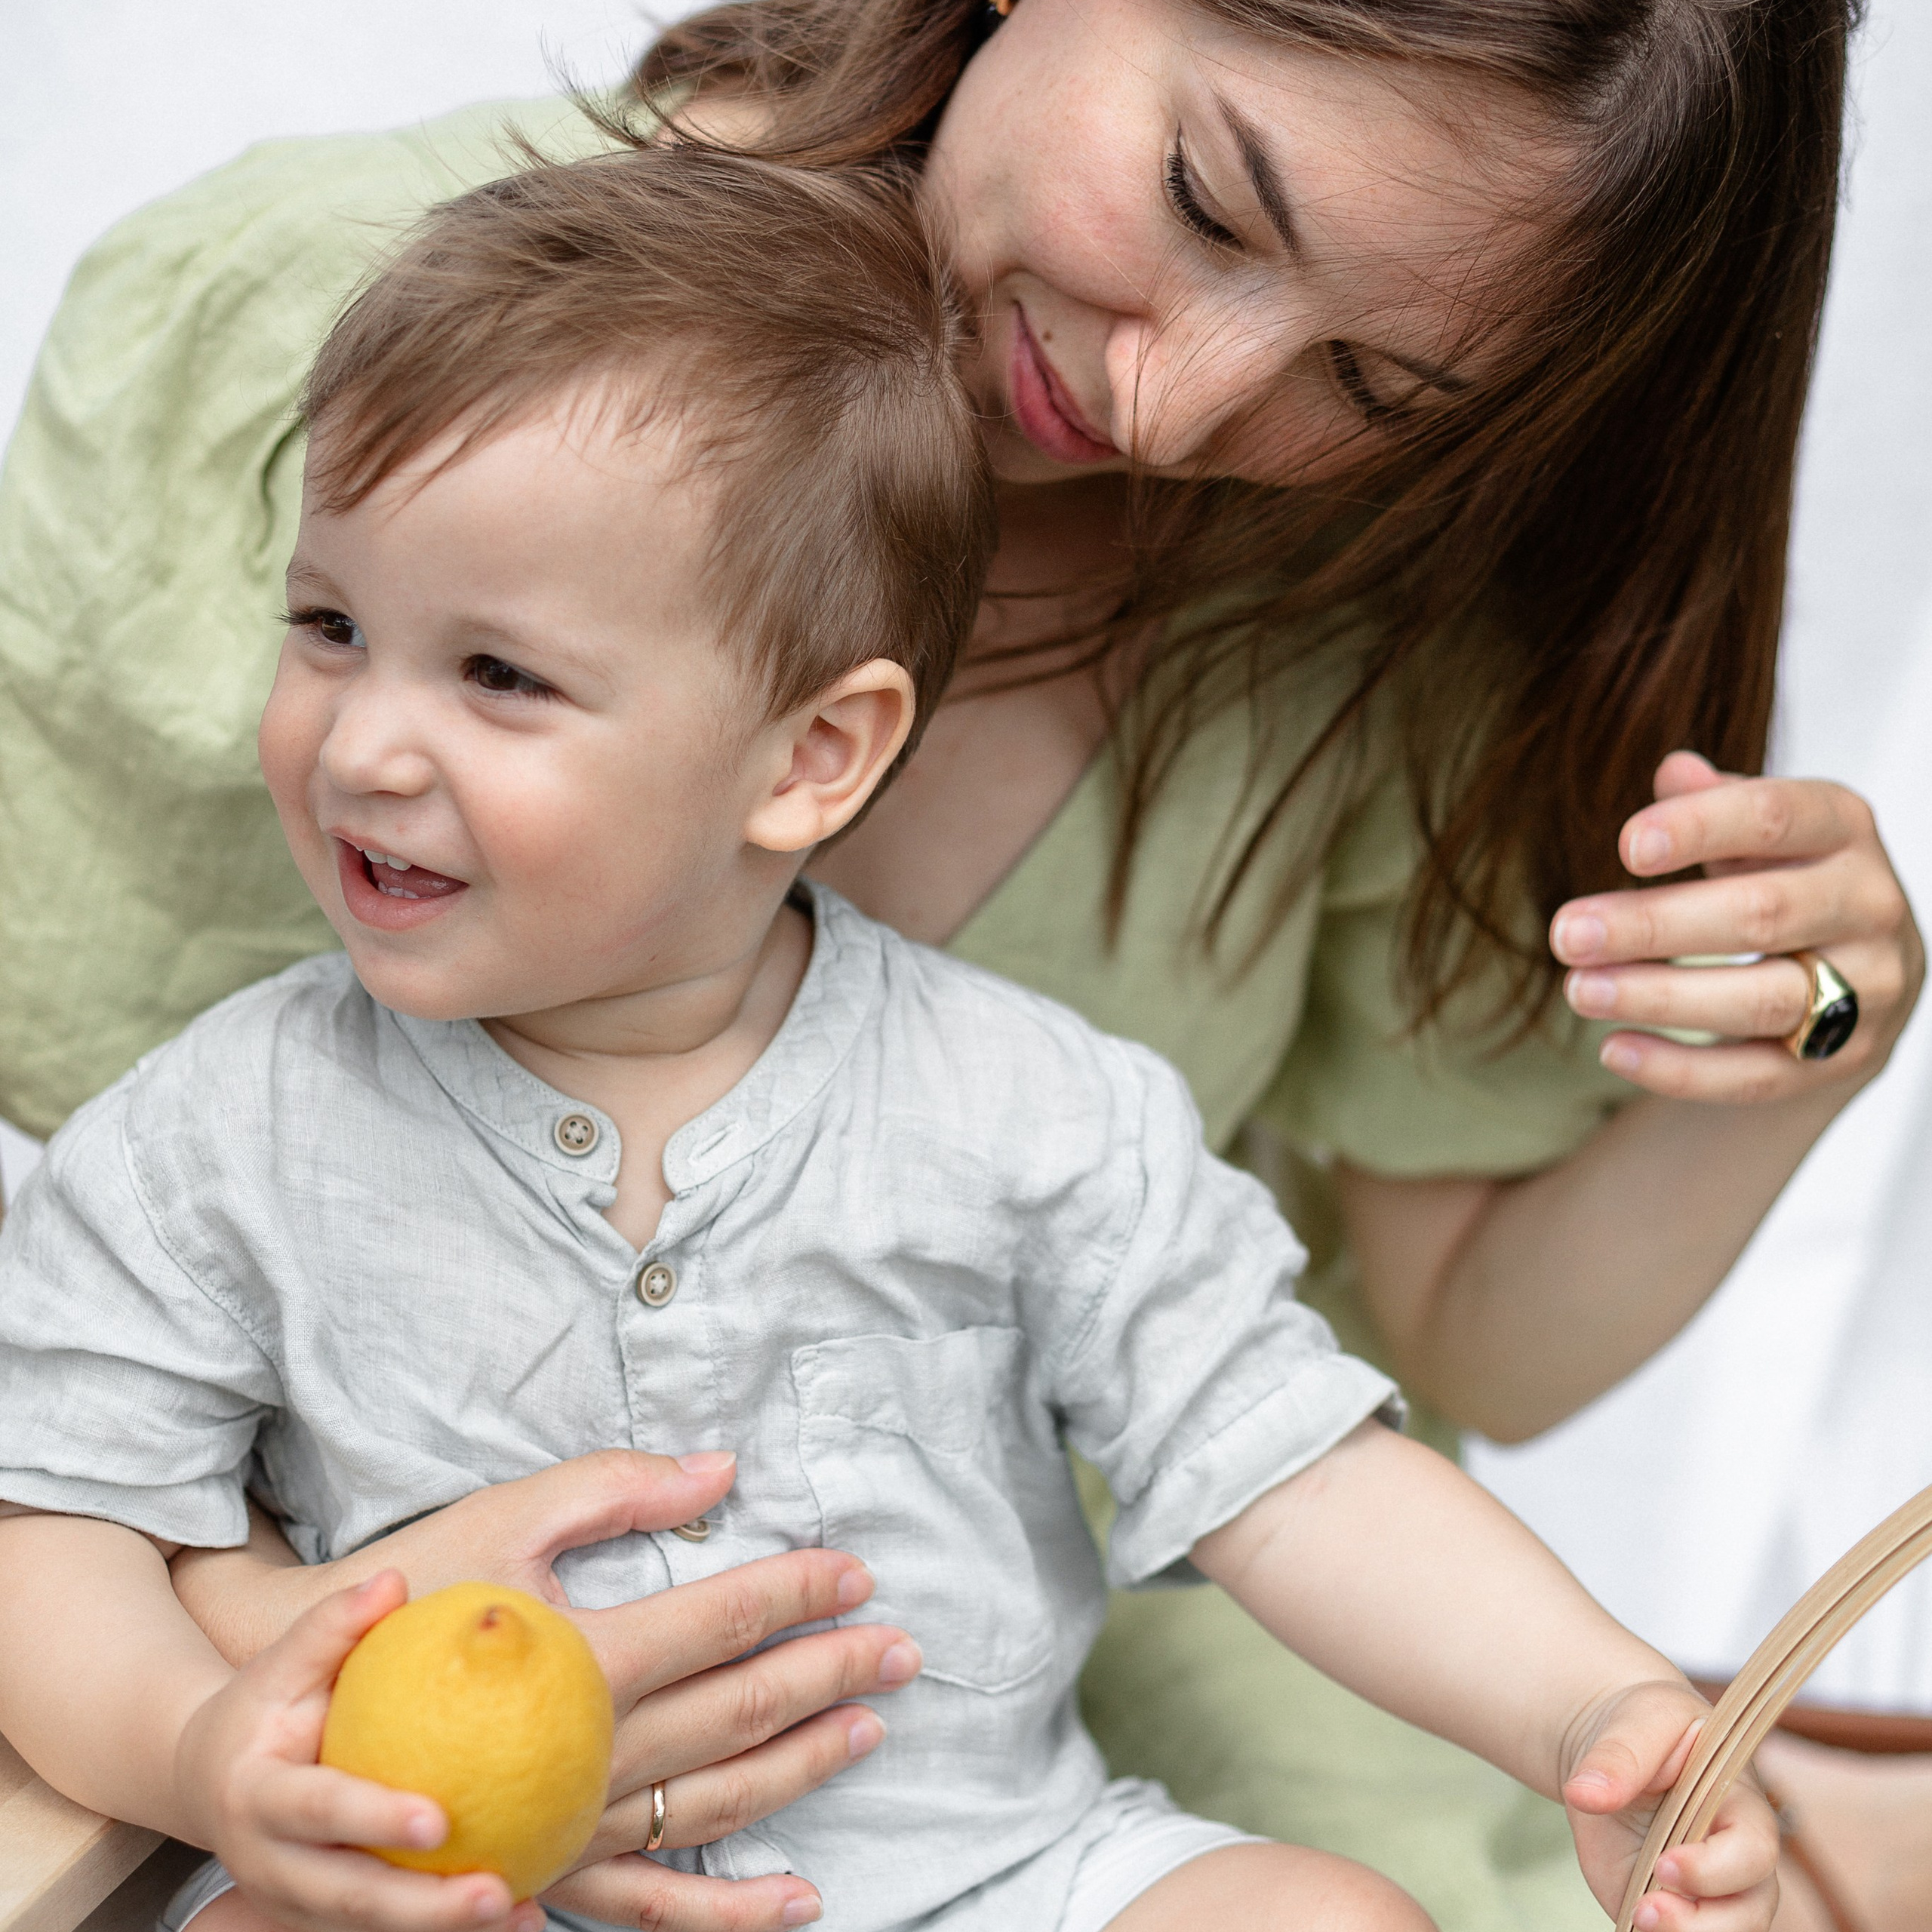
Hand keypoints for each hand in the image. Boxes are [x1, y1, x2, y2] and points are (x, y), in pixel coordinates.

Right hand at [172, 1451, 918, 1930]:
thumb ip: (614, 1489)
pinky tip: (800, 1899)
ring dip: (803, 1766)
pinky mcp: (555, 1866)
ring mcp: (575, 1821)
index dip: (798, 1592)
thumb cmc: (411, 1604)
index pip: (723, 1619)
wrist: (304, 1717)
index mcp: (585, 1660)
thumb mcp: (503, 1520)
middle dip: (830, 1674)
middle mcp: (591, 1750)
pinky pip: (655, 1908)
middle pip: (738, 1710)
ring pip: (715, 1801)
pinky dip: (731, 1910)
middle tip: (901, 1647)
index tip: (858, 1573)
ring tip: (869, 1727)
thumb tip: (720, 1468)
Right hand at [175, 1570, 543, 1931]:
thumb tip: (394, 1582)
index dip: (376, 1818)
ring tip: (524, 1915)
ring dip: (444, 1931)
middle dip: (422, 1908)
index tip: (440, 1818)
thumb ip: (333, 1626)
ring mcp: (293, 1904)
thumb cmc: (262, 1706)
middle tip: (495, 1894)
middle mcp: (271, 1865)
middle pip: (349, 1897)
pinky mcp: (319, 1923)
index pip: (322, 1811)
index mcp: (258, 1799)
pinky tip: (522, 1916)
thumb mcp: (282, 1663)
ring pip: (369, 1930)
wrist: (203, 1779)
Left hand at [1554, 751, 1922, 1100]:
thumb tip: (1674, 771)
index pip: (1775, 817)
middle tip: (1565, 933)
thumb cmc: (1784, 881)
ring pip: (1760, 1001)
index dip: (1700, 828)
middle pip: (1760, 915)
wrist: (1858, 978)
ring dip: (1659, 998)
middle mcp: (1870, 907)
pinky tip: (1614, 1048)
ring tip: (1577, 990)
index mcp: (1844, 830)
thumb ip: (1715, 802)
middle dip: (1654, 926)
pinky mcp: (1843, 1061)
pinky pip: (1757, 1076)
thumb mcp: (1756, 832)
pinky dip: (1680, 1068)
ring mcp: (1867, 991)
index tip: (1625, 846)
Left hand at [1562, 1680, 1778, 1931]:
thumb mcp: (1638, 1721)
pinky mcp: (1669, 1906)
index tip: (1666, 1864)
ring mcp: (1704, 1891)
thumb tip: (1584, 1794)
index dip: (1717, 1868)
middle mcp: (1734, 1860)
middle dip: (1704, 1924)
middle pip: (1749, 1913)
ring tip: (1638, 1918)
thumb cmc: (1644, 1725)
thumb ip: (1619, 1756)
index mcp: (1742, 1808)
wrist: (1617, 1748)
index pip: (1754, 1852)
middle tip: (1646, 1910)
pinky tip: (1633, 1926)